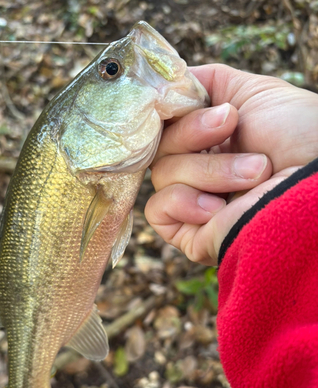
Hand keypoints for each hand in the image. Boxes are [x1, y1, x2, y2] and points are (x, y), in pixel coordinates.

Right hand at [145, 64, 317, 264]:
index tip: (181, 99)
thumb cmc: (299, 135)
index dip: (169, 112)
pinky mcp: (190, 233)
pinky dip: (185, 201)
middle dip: (193, 132)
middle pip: (159, 147)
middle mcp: (199, 171)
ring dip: (209, 171)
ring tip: (254, 174)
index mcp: (210, 142)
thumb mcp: (253, 92)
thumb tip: (166, 84)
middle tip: (230, 125)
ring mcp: (194, 203)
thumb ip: (207, 83)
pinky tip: (219, 207)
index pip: (164, 124)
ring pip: (162, 174)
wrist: (317, 180)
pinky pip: (157, 209)